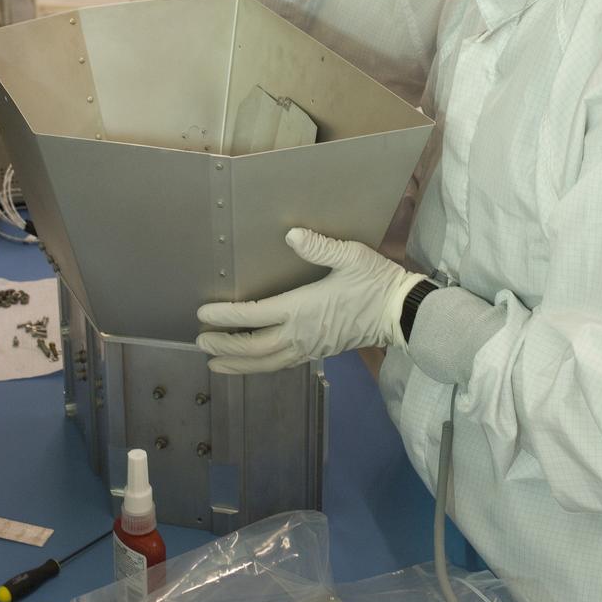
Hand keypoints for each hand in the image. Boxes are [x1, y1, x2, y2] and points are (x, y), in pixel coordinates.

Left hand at [196, 228, 424, 373]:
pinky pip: (282, 364)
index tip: (203, 313)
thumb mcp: (350, 257)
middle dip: (224, 346)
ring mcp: (309, 347)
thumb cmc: (376, 282)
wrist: (400, 313)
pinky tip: (253, 364)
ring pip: (265, 363)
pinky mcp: (318, 353)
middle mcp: (300, 334)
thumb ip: (319, 247)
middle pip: (252, 347)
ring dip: (238, 364)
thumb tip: (291, 234)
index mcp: (302, 309)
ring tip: (216, 364)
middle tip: (200, 342)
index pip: (253, 315)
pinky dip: (260, 367)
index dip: (225, 316)